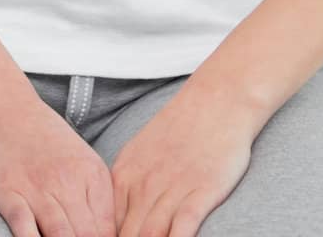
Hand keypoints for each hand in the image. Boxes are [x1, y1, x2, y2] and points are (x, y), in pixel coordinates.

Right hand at [0, 91, 115, 236]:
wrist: (2, 108)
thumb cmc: (43, 137)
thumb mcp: (80, 159)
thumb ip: (94, 197)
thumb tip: (106, 234)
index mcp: (92, 173)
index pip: (109, 228)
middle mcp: (68, 181)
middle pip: (88, 235)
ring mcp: (37, 188)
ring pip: (61, 236)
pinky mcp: (9, 194)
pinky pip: (25, 229)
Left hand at [109, 87, 255, 236]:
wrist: (217, 99)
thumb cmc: (183, 128)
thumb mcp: (144, 152)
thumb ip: (130, 187)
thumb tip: (119, 222)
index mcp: (124, 174)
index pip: (105, 225)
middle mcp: (143, 183)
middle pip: (125, 236)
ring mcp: (171, 188)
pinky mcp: (200, 192)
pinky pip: (181, 229)